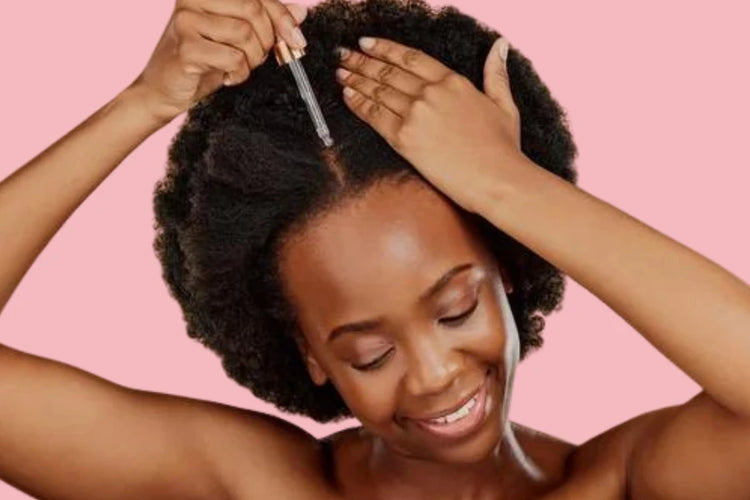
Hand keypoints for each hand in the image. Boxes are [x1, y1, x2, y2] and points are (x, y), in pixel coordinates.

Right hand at [131, 0, 307, 122]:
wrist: (164, 90)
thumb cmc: (202, 61)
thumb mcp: (238, 38)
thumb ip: (266, 22)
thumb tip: (301, 13)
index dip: (282, 16)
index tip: (296, 39)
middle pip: (253, 10)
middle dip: (265, 40)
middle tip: (256, 58)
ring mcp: (186, 21)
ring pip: (245, 34)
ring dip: (251, 59)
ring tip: (237, 67)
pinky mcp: (186, 47)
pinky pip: (233, 57)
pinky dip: (238, 73)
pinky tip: (227, 77)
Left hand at [336, 36, 523, 213]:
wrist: (496, 179)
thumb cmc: (503, 148)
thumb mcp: (504, 104)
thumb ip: (496, 74)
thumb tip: (500, 45)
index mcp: (453, 81)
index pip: (410, 57)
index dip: (384, 48)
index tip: (367, 43)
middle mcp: (431, 92)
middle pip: (388, 71)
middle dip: (361, 61)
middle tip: (343, 55)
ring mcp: (416, 113)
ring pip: (377, 90)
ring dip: (355, 79)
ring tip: (340, 73)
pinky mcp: (404, 137)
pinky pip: (374, 115)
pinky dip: (357, 103)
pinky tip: (347, 95)